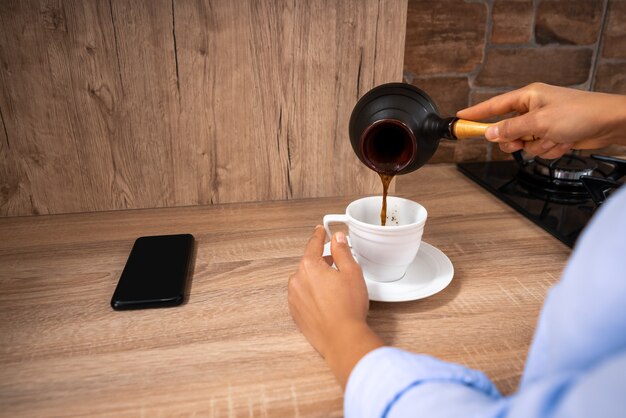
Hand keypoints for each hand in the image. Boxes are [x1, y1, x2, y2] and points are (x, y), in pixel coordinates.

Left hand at [288, 226, 383, 388]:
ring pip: (305, 281)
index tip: (320, 230)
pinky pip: (303, 297)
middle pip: (309, 263)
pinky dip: (313, 295)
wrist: (342, 338)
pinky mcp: (295, 313)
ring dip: (317, 280)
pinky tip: (327, 302)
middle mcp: (297, 280)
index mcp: (309, 266)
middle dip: (322, 262)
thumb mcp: (351, 272)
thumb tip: (337, 238)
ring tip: (335, 289)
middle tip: (338, 266)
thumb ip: (342, 251)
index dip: (319, 235)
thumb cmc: (348, 308)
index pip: (313, 244)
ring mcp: (294, 298)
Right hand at [457, 83, 625, 158]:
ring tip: (554, 138)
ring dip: (538, 146)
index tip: (459, 118)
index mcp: (528, 96)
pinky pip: (540, 149)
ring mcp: (543, 123)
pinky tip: (563, 142)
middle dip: (516, 140)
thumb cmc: (580, 114)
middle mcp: (533, 108)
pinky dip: (550, 149)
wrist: (609, 123)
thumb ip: (511, 129)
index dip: (475, 113)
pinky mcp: (553, 134)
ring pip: (524, 143)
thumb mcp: (539, 122)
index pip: (494, 105)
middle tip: (522, 141)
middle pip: (507, 130)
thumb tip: (490, 133)